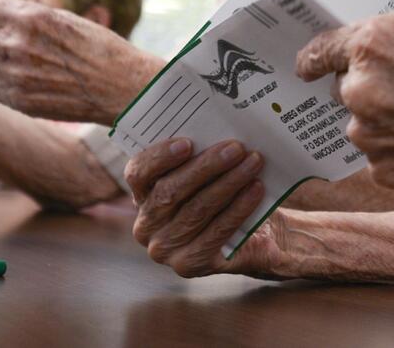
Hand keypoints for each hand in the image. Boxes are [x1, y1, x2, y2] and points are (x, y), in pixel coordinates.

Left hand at [0, 0, 162, 124]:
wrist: (122, 85)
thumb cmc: (98, 47)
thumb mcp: (63, 19)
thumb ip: (25, 17)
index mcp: (31, 17)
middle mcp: (18, 45)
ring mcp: (17, 75)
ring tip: (12, 61)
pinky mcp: (20, 101)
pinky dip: (2, 84)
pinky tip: (23, 80)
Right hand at [125, 138, 280, 277]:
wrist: (252, 233)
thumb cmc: (223, 192)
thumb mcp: (207, 171)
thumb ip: (201, 153)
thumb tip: (216, 127)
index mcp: (141, 195)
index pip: (137, 173)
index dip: (159, 157)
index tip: (187, 143)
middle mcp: (145, 225)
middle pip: (170, 191)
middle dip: (206, 166)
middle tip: (236, 148)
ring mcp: (164, 248)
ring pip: (196, 210)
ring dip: (229, 183)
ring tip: (253, 163)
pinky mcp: (188, 264)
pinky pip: (215, 232)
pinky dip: (238, 208)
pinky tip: (255, 189)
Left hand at [295, 6, 393, 194]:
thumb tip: (386, 42)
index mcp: (371, 45)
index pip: (320, 50)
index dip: (316, 57)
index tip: (308, 66)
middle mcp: (360, 90)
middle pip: (348, 86)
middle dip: (374, 85)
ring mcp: (370, 136)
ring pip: (366, 122)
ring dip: (389, 119)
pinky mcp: (385, 172)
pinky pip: (383, 154)